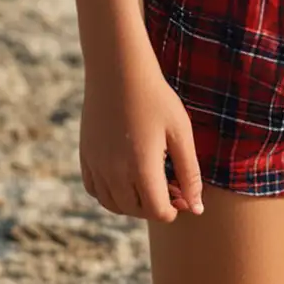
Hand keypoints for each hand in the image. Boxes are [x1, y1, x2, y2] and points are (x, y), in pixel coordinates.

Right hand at [79, 42, 203, 221]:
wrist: (119, 73)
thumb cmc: (157, 100)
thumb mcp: (181, 132)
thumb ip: (189, 172)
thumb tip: (197, 208)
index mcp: (141, 168)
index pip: (157, 211)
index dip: (173, 210)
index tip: (184, 198)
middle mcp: (114, 174)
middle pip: (136, 210)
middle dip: (156, 206)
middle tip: (173, 189)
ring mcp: (96, 167)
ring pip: (114, 205)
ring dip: (134, 203)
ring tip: (153, 183)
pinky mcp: (85, 159)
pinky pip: (96, 191)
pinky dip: (112, 194)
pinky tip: (128, 177)